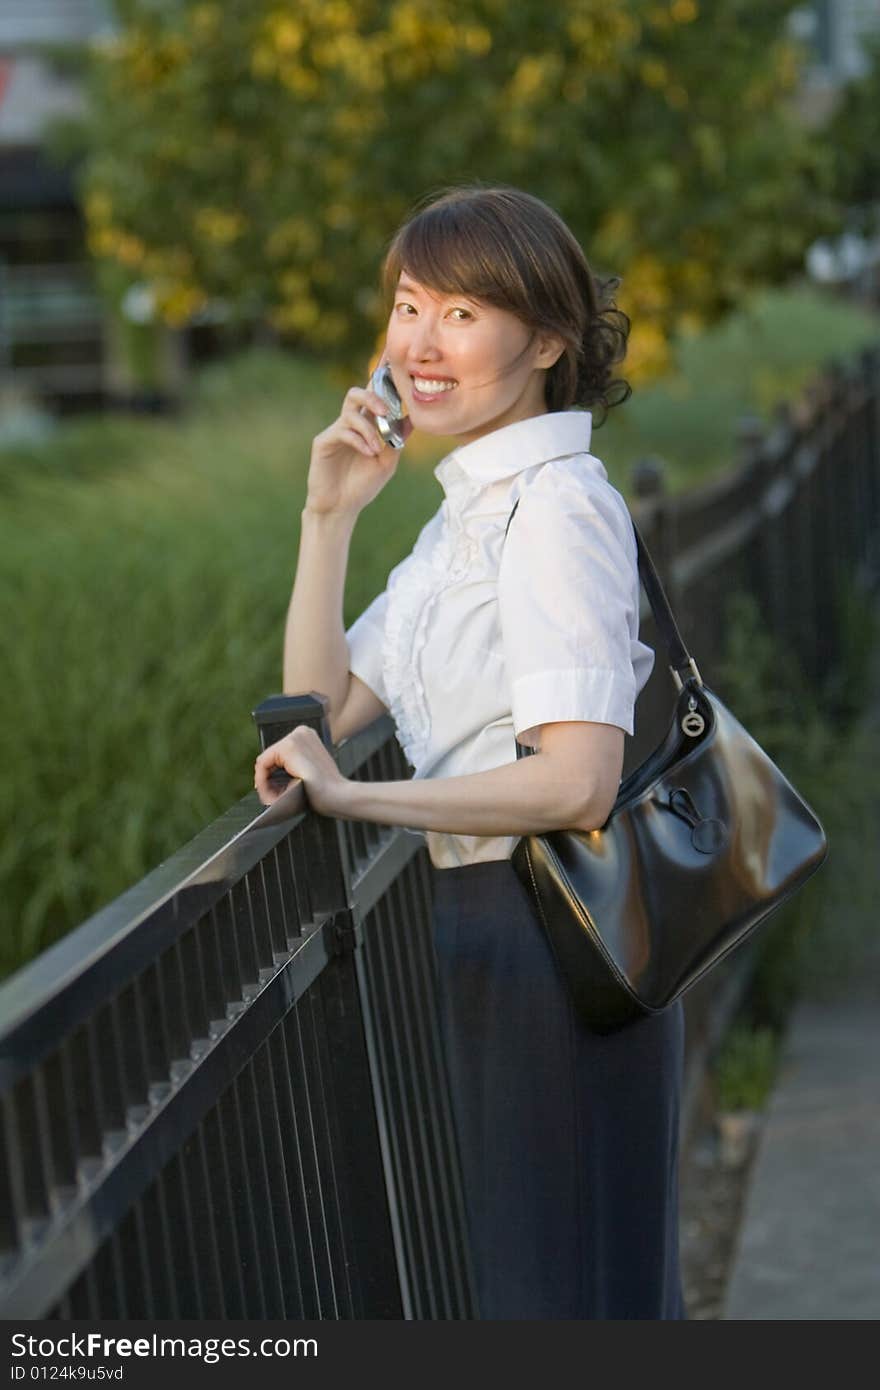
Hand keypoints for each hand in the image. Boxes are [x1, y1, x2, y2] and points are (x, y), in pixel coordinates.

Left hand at [254, 726, 351, 813]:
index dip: (271, 776)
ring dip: (265, 783)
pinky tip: (270, 796)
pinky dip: (262, 782)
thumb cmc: (326, 791)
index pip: (278, 755)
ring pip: (264, 762)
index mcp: (307, 736)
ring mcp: (295, 737)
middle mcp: (301, 731)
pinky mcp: (288, 747)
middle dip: (268, 779)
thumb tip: (266, 774)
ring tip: (271, 800)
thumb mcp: (308, 772)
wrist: (339, 796)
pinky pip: (262, 765)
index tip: (273, 791)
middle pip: (270, 758)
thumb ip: (293, 767)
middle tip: (271, 798)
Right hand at [304, 362, 412, 517]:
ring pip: (350, 411)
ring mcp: (335, 431)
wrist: (341, 507)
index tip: (392, 351)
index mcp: (367, 424)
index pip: (374, 394)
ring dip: (369, 427)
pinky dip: (359, 440)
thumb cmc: (363, 484)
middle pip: (357, 392)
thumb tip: (414, 415)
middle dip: (373, 396)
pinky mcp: (323, 442)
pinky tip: (368, 452)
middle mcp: (349, 423)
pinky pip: (342, 431)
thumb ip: (398, 437)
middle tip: (387, 411)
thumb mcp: (388, 460)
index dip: (381, 373)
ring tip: (377, 447)